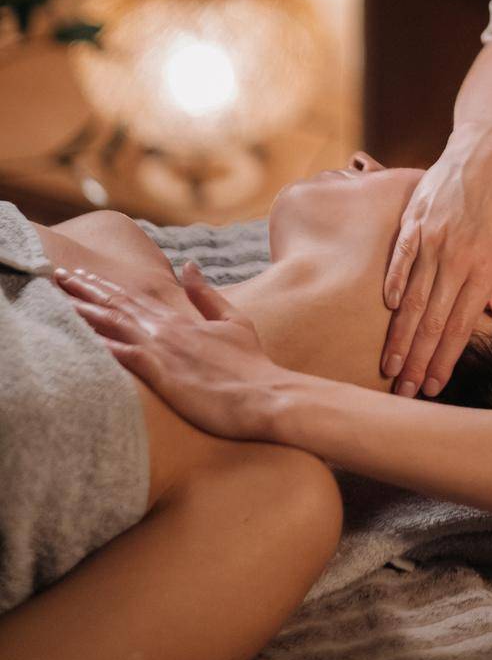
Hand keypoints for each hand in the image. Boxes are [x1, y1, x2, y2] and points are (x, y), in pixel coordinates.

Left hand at [52, 261, 288, 442]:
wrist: (267, 394)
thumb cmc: (251, 365)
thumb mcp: (233, 320)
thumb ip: (206, 294)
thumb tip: (189, 264)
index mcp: (180, 320)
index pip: (133, 298)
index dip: (103, 286)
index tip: (80, 275)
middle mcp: (167, 330)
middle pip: (117, 305)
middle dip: (84, 290)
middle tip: (56, 275)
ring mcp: (165, 351)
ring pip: (115, 325)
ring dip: (85, 310)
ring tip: (60, 298)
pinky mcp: (165, 375)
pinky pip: (127, 357)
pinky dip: (104, 346)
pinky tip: (83, 339)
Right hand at [379, 121, 491, 399]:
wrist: (490, 154)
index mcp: (487, 268)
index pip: (461, 325)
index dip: (446, 359)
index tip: (434, 388)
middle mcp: (456, 257)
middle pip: (432, 319)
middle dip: (416, 360)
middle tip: (403, 391)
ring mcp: (432, 239)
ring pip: (412, 297)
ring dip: (399, 334)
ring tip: (389, 365)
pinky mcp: (415, 222)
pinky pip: (399, 260)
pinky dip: (393, 286)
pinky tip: (387, 312)